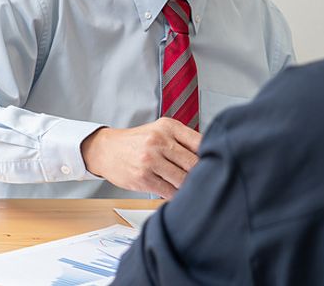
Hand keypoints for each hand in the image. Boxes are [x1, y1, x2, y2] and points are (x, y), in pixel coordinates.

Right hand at [80, 118, 201, 198]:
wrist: (106, 150)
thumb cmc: (137, 141)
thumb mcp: (160, 130)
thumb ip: (183, 140)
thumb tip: (213, 156)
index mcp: (168, 126)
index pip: (201, 142)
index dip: (212, 156)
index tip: (217, 164)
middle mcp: (159, 141)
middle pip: (194, 163)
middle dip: (202, 175)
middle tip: (208, 181)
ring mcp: (150, 160)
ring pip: (183, 180)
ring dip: (190, 187)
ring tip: (193, 189)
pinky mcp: (143, 178)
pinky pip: (169, 192)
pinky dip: (177, 196)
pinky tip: (178, 194)